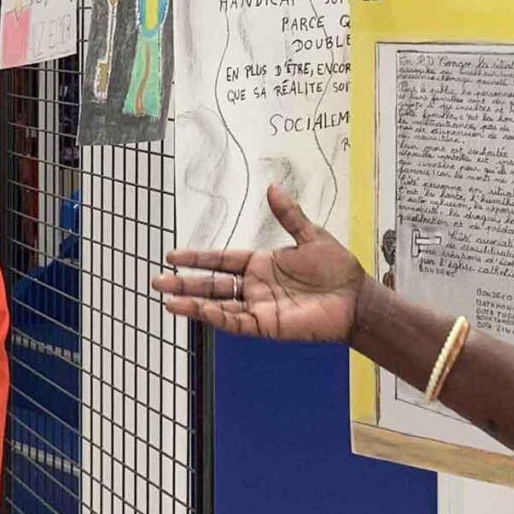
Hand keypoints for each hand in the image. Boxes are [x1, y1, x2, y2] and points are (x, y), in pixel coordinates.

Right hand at [153, 184, 362, 341]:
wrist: (356, 298)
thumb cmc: (337, 269)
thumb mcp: (311, 235)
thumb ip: (289, 215)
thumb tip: (272, 187)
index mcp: (260, 263)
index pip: (220, 260)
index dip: (197, 258)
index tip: (173, 256)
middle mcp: (255, 286)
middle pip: (211, 284)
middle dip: (184, 283)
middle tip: (158, 281)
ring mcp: (258, 307)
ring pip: (217, 305)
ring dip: (192, 303)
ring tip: (167, 299)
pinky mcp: (266, 325)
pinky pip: (235, 321)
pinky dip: (215, 317)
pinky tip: (197, 311)